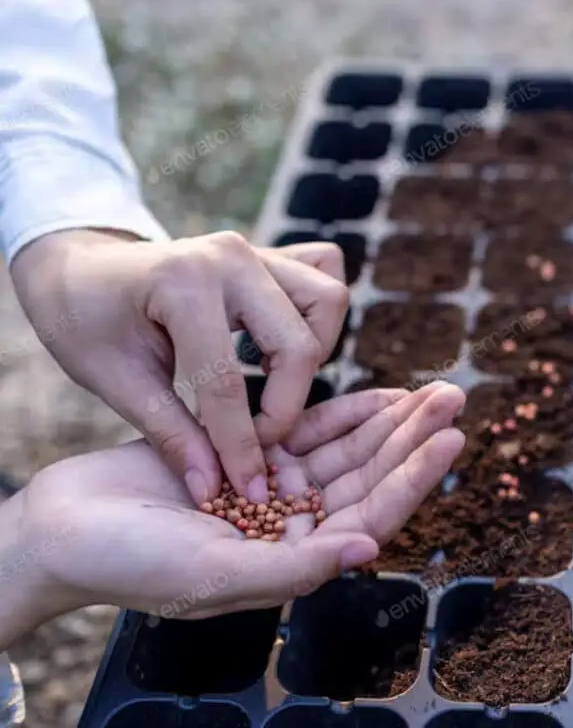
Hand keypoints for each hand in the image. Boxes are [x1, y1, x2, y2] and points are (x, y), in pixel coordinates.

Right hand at [0, 382, 464, 646]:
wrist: (66, 530)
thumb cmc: (131, 563)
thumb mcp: (213, 573)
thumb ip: (293, 567)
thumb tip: (369, 548)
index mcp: (293, 560)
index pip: (371, 515)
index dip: (413, 478)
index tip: (450, 438)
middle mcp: (294, 527)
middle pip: (370, 476)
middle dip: (412, 438)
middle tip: (453, 397)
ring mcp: (276, 490)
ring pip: (347, 450)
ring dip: (389, 420)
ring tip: (431, 389)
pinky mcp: (251, 456)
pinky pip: (309, 431)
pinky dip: (345, 413)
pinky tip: (381, 395)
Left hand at [10, 228, 349, 504]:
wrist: (80, 269)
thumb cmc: (86, 322)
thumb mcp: (113, 382)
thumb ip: (170, 434)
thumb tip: (212, 488)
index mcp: (182, 282)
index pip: (228, 380)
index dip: (240, 444)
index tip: (249, 489)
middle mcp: (230, 257)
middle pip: (297, 344)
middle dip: (286, 406)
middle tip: (256, 440)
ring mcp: (256, 250)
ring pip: (326, 302)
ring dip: (312, 354)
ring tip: (272, 383)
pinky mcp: (270, 253)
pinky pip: (324, 274)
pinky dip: (317, 314)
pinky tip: (281, 344)